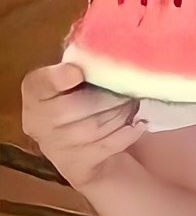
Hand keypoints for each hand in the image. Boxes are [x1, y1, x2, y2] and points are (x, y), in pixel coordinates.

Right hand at [21, 63, 145, 189]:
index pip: (40, 84)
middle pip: (75, 108)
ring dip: (122, 114)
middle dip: (109, 98)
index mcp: (36, 92)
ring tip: (134, 104)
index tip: (78, 73)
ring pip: (95, 127)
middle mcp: (38, 120)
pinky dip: (128, 132)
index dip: (58, 78)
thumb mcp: (79, 81)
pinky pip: (108, 146)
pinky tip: (139, 123)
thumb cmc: (82, 102)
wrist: (81, 150)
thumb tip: (114, 50)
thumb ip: (87, 66)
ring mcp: (55, 147)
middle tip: (130, 90)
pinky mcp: (76, 166)